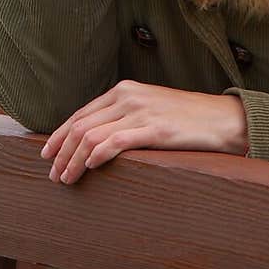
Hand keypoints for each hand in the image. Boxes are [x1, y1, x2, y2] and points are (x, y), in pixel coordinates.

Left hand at [39, 80, 248, 184]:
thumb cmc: (185, 118)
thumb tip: (91, 141)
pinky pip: (116, 141)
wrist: (222, 119)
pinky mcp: (154, 128)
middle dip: (61, 152)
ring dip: (73, 160)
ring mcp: (141, 111)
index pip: (81, 113)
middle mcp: (128, 96)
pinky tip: (89, 168)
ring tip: (66, 179)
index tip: (46, 154)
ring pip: (92, 136)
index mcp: (124, 90)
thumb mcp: (149, 109)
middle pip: (81, 125)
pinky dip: (96, 155)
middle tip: (52, 175)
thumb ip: (123, 117)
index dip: (59, 135)